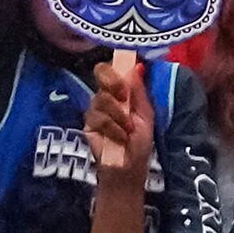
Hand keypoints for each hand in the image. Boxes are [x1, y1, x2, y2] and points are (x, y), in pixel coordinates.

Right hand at [86, 51, 155, 181]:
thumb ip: (139, 91)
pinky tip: (119, 137)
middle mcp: (106, 96)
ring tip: (128, 129)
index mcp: (122, 91)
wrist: (129, 167)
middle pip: (100, 72)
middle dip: (113, 82)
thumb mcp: (146, 114)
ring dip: (119, 115)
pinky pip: (97, 117)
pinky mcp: (87, 125)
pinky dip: (112, 128)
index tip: (128, 75)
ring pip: (101, 98)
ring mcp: (95, 110)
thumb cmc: (139, 141)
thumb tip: (138, 65)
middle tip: (124, 97)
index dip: (117, 66)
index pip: (113, 68)